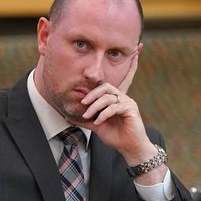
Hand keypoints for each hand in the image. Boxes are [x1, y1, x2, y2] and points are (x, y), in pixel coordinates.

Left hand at [73, 57, 165, 180]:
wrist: (129, 148)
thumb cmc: (115, 135)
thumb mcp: (96, 125)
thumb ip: (85, 119)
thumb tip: (68, 117)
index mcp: (115, 98)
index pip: (111, 82)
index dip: (125, 66)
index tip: (132, 52)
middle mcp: (122, 97)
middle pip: (105, 86)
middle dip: (92, 94)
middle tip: (83, 104)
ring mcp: (128, 102)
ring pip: (108, 96)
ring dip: (95, 106)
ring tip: (88, 116)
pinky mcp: (131, 109)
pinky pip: (114, 107)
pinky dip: (104, 114)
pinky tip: (99, 121)